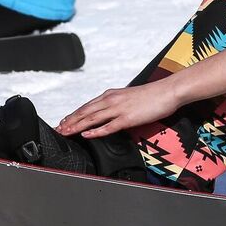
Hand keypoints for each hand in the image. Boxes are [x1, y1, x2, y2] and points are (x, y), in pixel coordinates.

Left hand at [59, 81, 183, 138]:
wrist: (167, 91)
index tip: (64, 121)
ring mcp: (118, 109)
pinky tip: (86, 135)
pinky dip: (95, 131)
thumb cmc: (151, 95)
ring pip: (92, 118)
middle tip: (59, 129)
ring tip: (66, 132)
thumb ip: (116, 104)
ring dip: (77, 126)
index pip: (87, 106)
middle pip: (85, 112)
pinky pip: (108, 126)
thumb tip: (109, 113)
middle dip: (70, 121)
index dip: (74, 114)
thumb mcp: (128, 97)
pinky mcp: (127, 118)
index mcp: (110, 95)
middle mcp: (111, 100)